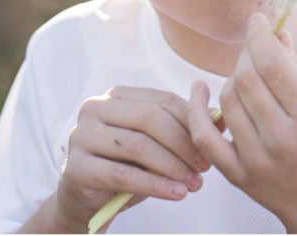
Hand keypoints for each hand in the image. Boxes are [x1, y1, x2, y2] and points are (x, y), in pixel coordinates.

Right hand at [52, 86, 209, 231]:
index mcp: (116, 96)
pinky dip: (154, 185)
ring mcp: (81, 135)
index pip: (162, 100)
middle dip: (183, 143)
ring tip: (194, 184)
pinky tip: (176, 194)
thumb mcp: (155, 146)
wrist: (85, 200)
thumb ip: (183, 130)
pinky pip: (122, 174)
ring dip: (172, 166)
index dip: (191, 121)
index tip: (212, 145)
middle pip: (149, 117)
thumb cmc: (125, 167)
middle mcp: (94, 108)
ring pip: (137, 145)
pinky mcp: (76, 166)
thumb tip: (221, 120)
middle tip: (205, 167)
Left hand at [188, 14, 296, 232]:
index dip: (261, 36)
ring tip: (245, 76)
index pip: (274, 65)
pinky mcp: (238, 175)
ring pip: (226, 99)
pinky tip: (198, 89)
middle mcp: (284, 140)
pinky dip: (196, 109)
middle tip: (253, 47)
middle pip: (247, 78)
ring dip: (231, 78)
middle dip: (246, 53)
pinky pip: (204, 136)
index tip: (258, 21)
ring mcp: (258, 160)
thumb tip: (277, 33)